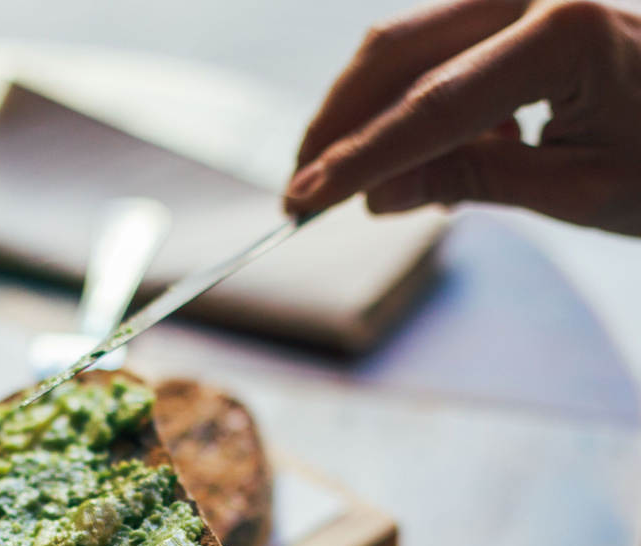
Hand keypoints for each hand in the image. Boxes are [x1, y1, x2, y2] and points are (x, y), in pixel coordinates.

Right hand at [283, 0, 640, 234]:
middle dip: (339, 126)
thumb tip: (376, 197)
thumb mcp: (573, 189)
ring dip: (360, 116)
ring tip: (339, 185)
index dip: (360, 160)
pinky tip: (404, 162)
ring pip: (404, 45)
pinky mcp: (514, 8)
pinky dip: (401, 107)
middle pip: (397, 52)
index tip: (304, 200)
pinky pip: (432, 51)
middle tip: (299, 194)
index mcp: (564, 34)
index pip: (432, 107)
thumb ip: (470, 182)